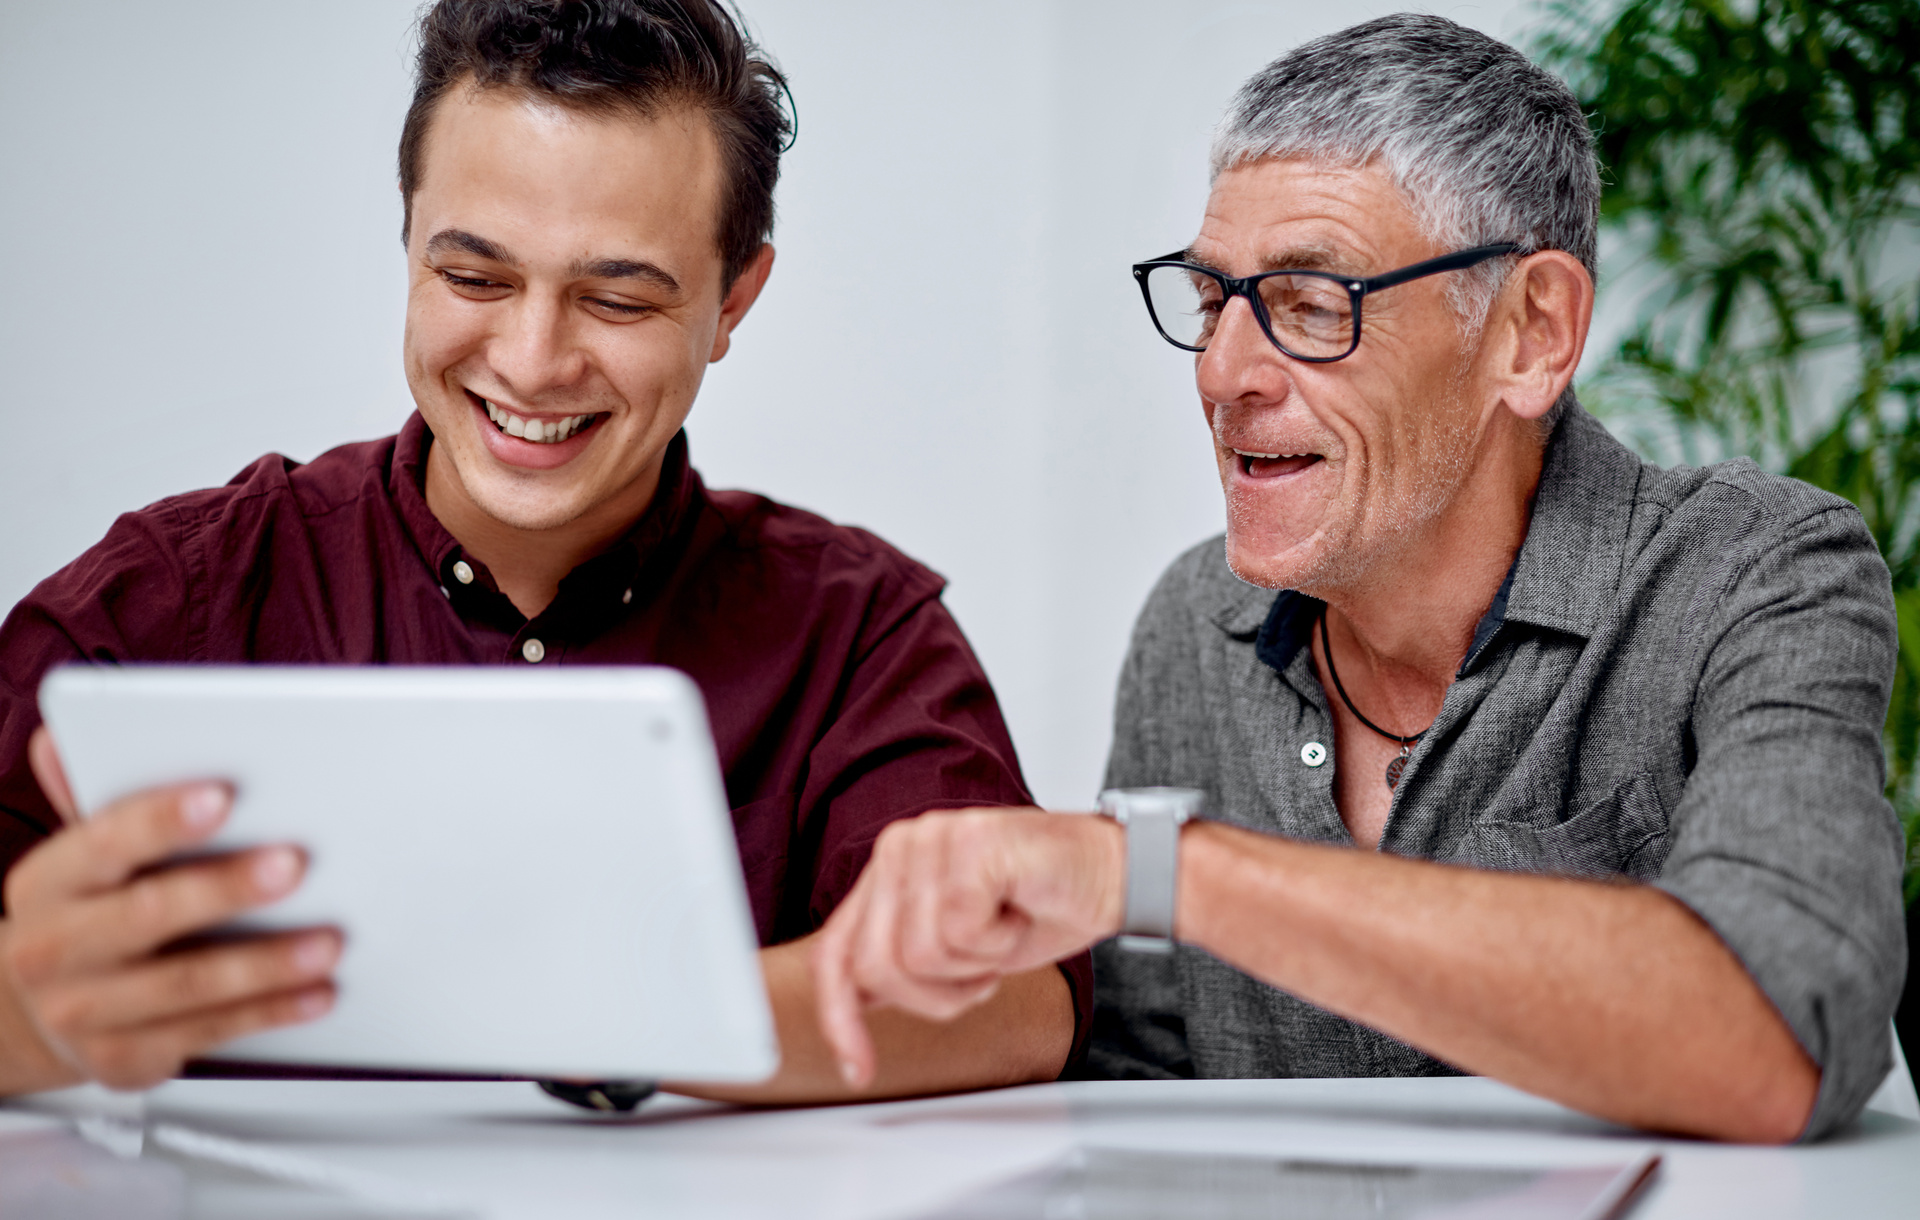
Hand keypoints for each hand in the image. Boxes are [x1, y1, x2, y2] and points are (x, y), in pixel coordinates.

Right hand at [0, 727, 339, 1090]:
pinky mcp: (125, 1057)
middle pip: (148, 915)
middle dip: (226, 889)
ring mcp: (87, 1010)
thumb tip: (65, 733)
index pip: (104, 843)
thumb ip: (93, 795)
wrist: (29, 1012)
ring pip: (187, 986)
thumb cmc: (84, 912)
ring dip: (266, 964)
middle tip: (295, 864)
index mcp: (49, 883)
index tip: (223, 796)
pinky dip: (270, 1012)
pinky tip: (317, 992)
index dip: (162, 820)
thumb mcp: (80, 855)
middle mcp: (55, 949)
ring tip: (329, 940)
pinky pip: (209, 1033)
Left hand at [810, 806, 1123, 1088]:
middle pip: (876, 967)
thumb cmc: (1038, 908)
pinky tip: (1017, 913)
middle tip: (982, 973)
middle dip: (937, 996)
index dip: (839, 1017)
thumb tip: (852, 1002)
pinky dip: (999, 942)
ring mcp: (930, 838)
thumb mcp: (958, 950)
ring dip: (976, 965)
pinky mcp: (968, 842)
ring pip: (920, 955)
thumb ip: (902, 962)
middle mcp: (900, 846)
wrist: (1111, 875)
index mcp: (888, 871)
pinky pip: (961, 932)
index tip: (858, 1069)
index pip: (836, 952)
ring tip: (1003, 934)